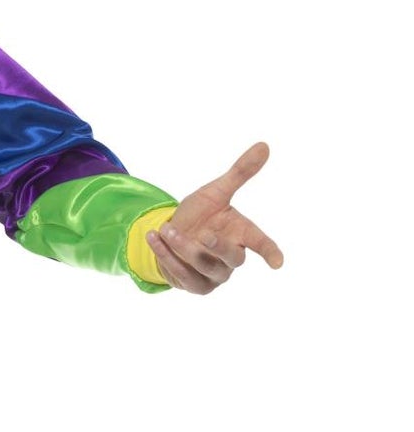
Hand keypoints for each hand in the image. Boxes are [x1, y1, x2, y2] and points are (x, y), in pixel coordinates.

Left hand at [147, 141, 283, 293]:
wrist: (170, 234)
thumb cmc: (200, 214)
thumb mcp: (216, 191)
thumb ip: (239, 172)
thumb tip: (264, 145)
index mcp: (242, 234)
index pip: (261, 243)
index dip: (270, 252)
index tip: (278, 262)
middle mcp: (231, 258)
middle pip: (234, 259)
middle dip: (219, 247)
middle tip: (206, 234)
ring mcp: (214, 275)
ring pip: (204, 267)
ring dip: (184, 248)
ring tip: (167, 227)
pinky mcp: (195, 286)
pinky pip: (182, 275)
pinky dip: (166, 256)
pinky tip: (154, 237)